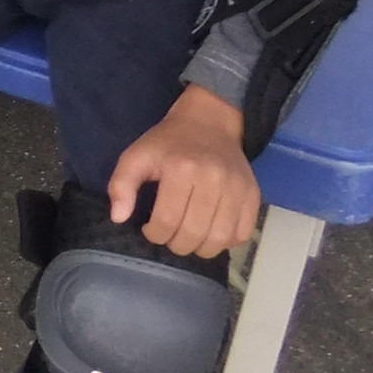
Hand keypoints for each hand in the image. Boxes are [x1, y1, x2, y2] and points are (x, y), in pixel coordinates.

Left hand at [107, 88, 261, 258]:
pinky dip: (225, 242)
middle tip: (169, 236)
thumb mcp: (135, 156)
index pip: (166, 221)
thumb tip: (118, 218)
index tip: (150, 229)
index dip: (154, 234)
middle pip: (193, 233)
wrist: (209, 123)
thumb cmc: (168, 143)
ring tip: (189, 238)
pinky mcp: (253, 195)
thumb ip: (121, 185)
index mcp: (181, 168)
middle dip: (176, 244)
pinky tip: (210, 232)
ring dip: (200, 248)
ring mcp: (237, 188)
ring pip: (219, 239)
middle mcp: (213, 178)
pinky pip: (242, 233)